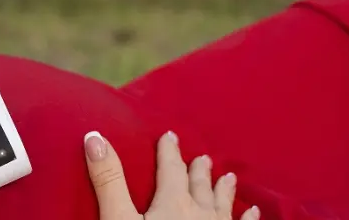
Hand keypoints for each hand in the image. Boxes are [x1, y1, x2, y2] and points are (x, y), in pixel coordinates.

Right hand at [84, 131, 259, 219]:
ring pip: (223, 206)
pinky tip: (254, 213)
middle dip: (198, 171)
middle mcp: (201, 214)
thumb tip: (94, 137)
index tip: (169, 136)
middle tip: (204, 157)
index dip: (168, 152)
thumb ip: (109, 182)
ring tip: (229, 177)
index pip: (171, 169)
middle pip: (199, 186)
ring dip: (224, 191)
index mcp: (173, 203)